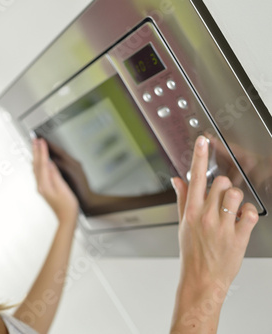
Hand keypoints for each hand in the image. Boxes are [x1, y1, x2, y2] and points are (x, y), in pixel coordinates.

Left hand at [32, 138, 78, 224]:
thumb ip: (55, 175)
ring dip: (36, 156)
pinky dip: (38, 163)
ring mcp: (41, 187)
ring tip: (36, 146)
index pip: (42, 164)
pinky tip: (40, 161)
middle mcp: (40, 186)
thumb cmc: (68, 206)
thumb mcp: (63, 188)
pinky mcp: (44, 189)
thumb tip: (49, 163)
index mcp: (45, 185)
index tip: (41, 142)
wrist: (67, 218)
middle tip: (35, 139)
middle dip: (36, 151)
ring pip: (36, 168)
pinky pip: (38, 172)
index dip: (42, 151)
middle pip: (36, 164)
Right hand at [170, 136, 258, 332]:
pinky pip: (250, 213)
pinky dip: (248, 214)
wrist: (202, 279)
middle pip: (220, 184)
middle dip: (223, 187)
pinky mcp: (239, 236)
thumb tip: (177, 180)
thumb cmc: (192, 253)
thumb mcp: (182, 225)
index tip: (202, 141)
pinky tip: (241, 220)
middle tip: (222, 199)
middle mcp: (206, 217)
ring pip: (236, 195)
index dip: (199, 156)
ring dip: (236, 200)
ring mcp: (223, 227)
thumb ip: (182, 199)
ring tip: (232, 211)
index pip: (195, 178)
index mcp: (191, 212)